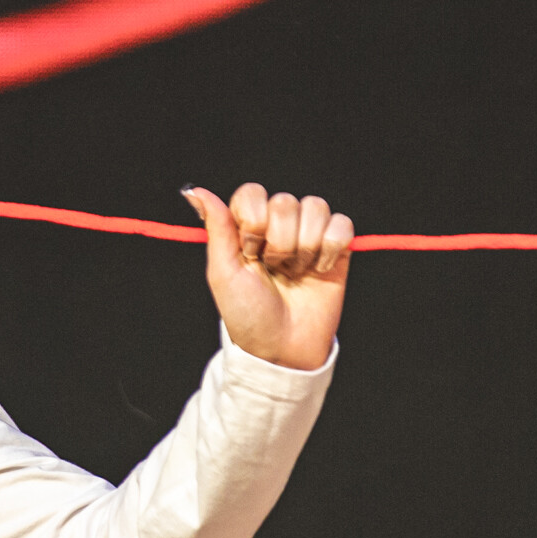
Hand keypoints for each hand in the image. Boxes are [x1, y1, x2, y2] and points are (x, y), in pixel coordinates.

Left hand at [183, 182, 352, 370]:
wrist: (282, 347)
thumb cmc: (248, 314)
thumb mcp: (223, 272)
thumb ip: (216, 227)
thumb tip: (194, 191)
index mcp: (248, 225)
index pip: (253, 193)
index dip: (253, 221)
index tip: (249, 253)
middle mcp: (279, 225)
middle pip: (286, 201)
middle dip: (278, 242)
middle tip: (274, 270)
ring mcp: (309, 235)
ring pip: (316, 207)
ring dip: (304, 247)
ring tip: (296, 273)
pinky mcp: (337, 248)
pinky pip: (342, 224)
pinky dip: (330, 248)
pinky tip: (319, 270)